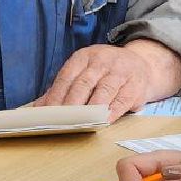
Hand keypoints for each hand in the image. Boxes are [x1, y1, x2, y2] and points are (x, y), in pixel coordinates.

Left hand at [34, 39, 180, 120]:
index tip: (47, 114)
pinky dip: (112, 112)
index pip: (67, 77)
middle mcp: (102, 61)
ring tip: (80, 124)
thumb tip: (38, 108)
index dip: (56, 96)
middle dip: (71, 104)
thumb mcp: (84, 72)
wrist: (142, 65)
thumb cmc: (106, 72)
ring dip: (91, 109)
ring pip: (103, 91)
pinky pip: (122, 100)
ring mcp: (120, 72)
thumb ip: (63, 89)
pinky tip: (103, 122)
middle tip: (60, 121)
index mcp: (84, 57)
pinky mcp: (135, 86)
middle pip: (83, 84)